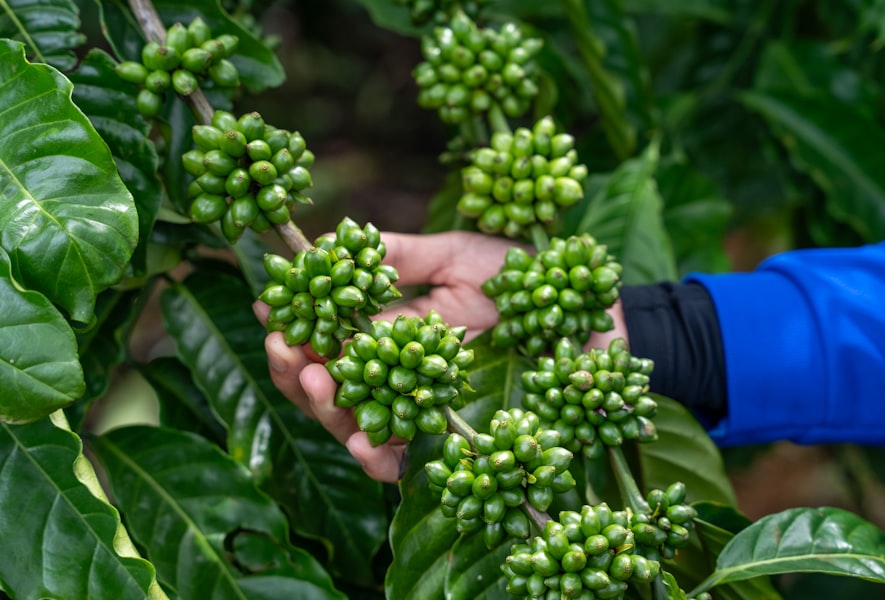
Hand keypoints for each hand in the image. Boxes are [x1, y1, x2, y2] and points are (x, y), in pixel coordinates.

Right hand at [256, 230, 628, 482]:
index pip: (326, 334)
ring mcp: (419, 405)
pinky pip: (401, 457)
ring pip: (352, 422)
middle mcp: (395, 371)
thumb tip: (332, 242)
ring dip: (325, 409)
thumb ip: (402, 254)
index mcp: (390, 327)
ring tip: (319, 384)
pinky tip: (366, 442)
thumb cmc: (526, 280)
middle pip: (326, 383)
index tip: (272, 307)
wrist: (585, 315)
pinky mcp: (449, 436)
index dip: (294, 324)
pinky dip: (377, 455)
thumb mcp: (459, 255)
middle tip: (286, 349)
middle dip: (295, 369)